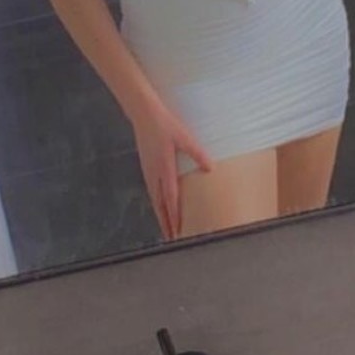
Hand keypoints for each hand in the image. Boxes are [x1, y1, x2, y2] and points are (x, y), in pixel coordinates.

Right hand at [130, 99, 212, 239]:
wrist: (143, 113)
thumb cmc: (165, 124)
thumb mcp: (184, 136)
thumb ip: (197, 153)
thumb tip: (211, 168)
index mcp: (164, 169)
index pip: (170, 200)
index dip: (174, 218)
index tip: (178, 234)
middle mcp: (154, 174)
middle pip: (160, 206)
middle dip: (166, 223)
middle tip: (171, 240)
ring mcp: (148, 171)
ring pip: (154, 200)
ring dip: (160, 216)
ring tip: (166, 229)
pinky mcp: (146, 167)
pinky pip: (151, 192)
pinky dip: (156, 204)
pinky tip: (159, 205)